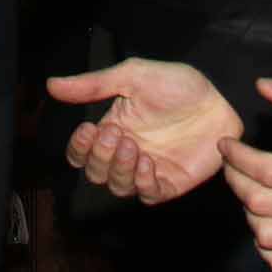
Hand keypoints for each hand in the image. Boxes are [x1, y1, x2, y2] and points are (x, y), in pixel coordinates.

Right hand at [46, 57, 241, 202]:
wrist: (220, 96)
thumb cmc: (178, 83)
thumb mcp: (134, 76)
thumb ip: (94, 84)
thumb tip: (52, 84)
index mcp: (113, 128)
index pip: (81, 152)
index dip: (79, 148)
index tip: (87, 129)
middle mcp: (126, 153)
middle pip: (95, 173)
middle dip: (99, 157)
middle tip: (115, 135)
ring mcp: (148, 170)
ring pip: (117, 187)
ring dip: (119, 169)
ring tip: (132, 146)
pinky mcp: (170, 183)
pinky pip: (147, 194)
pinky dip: (143, 182)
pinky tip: (149, 162)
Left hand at [218, 75, 271, 271]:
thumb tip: (263, 85)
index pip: (270, 170)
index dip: (239, 157)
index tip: (226, 146)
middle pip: (262, 203)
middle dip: (236, 181)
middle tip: (231, 166)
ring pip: (266, 234)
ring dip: (250, 212)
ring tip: (253, 191)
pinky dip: (265, 244)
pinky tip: (270, 219)